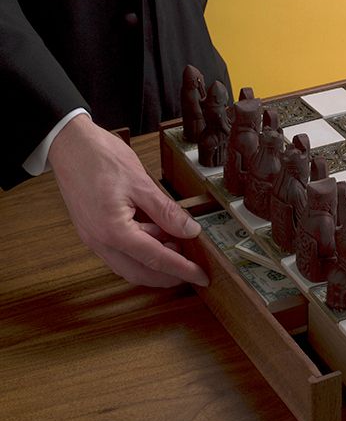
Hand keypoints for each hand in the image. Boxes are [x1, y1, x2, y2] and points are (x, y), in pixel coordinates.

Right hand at [48, 114, 209, 287]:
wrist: (67, 143)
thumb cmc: (99, 157)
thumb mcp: (141, 182)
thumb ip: (166, 211)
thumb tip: (190, 230)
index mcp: (113, 231)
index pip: (156, 259)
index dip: (182, 270)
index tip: (202, 277)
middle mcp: (100, 242)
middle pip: (141, 273)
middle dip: (168, 276)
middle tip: (193, 269)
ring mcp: (93, 239)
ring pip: (129, 267)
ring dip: (154, 265)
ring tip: (178, 249)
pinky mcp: (93, 232)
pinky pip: (119, 254)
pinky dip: (141, 253)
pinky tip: (157, 239)